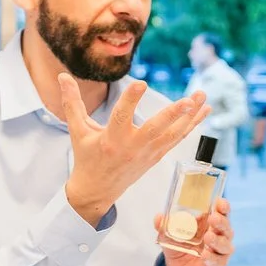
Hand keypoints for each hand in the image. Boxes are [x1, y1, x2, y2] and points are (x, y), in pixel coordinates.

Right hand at [61, 74, 209, 225]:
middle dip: (173, 115)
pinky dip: (191, 126)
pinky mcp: (156, 156)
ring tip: (203, 97)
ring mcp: (148, 153)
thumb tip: (62, 75)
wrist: (97, 191)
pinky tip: (203, 111)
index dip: (131, 100)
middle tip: (189, 101)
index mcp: (111, 140)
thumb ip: (72, 102)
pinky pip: (177, 139)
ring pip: (173, 135)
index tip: (141, 83)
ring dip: (191, 117)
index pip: (122, 116)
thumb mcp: (77, 131)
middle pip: (156, 129)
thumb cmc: (87, 157)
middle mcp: (132, 147)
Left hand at [158, 198, 233, 265]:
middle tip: (212, 218)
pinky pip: (218, 261)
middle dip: (221, 222)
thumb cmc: (180, 245)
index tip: (219, 203)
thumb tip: (159, 217)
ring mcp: (220, 250)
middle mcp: (220, 235)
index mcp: (211, 223)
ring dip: (217, 240)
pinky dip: (212, 257)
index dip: (223, 207)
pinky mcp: (217, 264)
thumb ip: (164, 226)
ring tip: (208, 237)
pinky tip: (205, 255)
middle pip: (226, 227)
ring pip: (225, 245)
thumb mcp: (169, 234)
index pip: (222, 212)